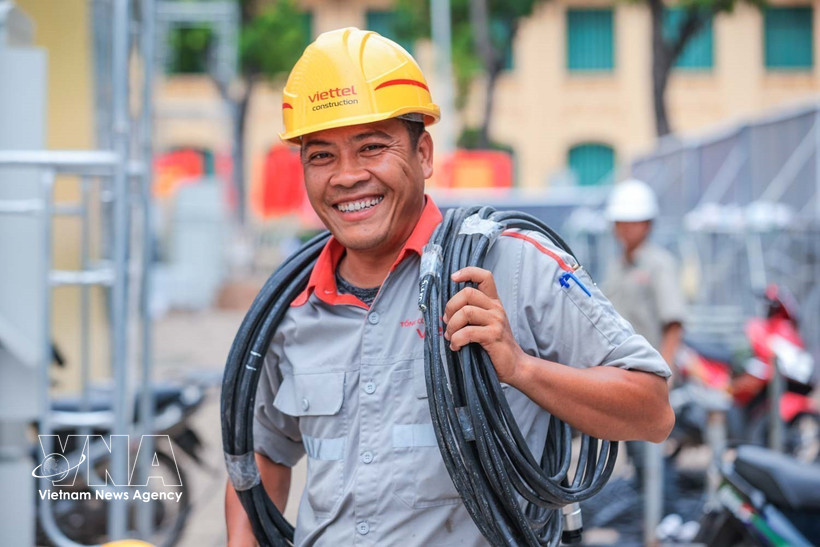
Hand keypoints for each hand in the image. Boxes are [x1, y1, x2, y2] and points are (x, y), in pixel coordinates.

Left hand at [442, 267, 525, 384]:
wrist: (514, 365)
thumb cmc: (494, 346)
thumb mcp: (485, 325)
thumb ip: (470, 315)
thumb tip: (445, 315)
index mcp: (493, 302)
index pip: (484, 276)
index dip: (468, 272)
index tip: (453, 278)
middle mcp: (496, 308)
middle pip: (467, 293)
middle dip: (450, 307)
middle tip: (447, 323)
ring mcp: (496, 321)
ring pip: (465, 312)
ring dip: (451, 326)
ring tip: (451, 337)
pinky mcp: (493, 335)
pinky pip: (467, 332)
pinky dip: (456, 340)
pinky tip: (456, 347)